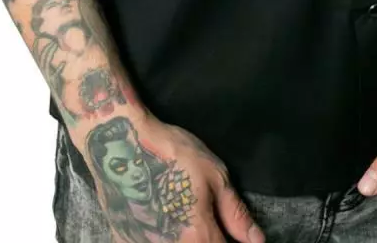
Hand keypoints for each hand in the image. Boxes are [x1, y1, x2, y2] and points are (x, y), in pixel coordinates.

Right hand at [71, 109, 264, 242]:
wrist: (120, 145)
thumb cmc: (172, 155)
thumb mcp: (214, 175)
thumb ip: (235, 213)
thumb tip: (256, 240)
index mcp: (199, 237)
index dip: (231, 241)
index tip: (225, 229)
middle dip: (206, 238)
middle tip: (200, 214)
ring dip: (183, 236)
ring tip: (178, 212)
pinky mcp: (123, 242)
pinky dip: (159, 235)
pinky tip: (158, 217)